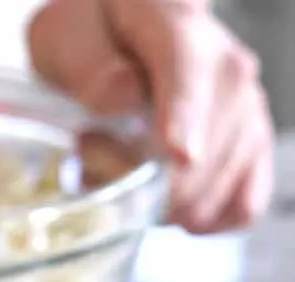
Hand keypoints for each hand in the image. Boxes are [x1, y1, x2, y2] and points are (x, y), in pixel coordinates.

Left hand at [27, 0, 273, 233]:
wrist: (122, 37)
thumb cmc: (92, 38)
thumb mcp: (65, 37)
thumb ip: (88, 64)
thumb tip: (122, 94)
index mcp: (178, 26)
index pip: (189, 76)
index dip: (183, 124)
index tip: (177, 157)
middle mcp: (228, 71)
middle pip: (195, 161)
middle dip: (131, 179)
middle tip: (90, 150)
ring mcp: (246, 115)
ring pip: (206, 197)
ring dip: (153, 203)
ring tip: (121, 165)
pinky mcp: (251, 152)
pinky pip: (238, 210)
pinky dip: (193, 219)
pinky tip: (161, 199)